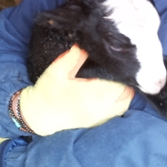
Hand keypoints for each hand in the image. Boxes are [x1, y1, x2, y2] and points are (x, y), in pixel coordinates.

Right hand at [19, 45, 134, 135]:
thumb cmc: (47, 91)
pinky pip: (120, 108)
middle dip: (123, 76)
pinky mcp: (100, 121)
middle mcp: (100, 108)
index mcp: (90, 95)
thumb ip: (74, 56)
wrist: (40, 115)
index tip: (116, 57)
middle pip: (125, 89)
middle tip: (117, 63)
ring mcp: (101, 116)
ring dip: (125, 87)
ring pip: (126, 100)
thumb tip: (87, 45)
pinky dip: (123, 97)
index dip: (119, 67)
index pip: (116, 80)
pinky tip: (117, 87)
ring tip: (118, 75)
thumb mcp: (57, 70)